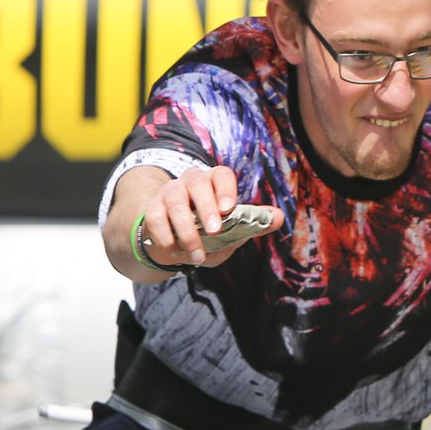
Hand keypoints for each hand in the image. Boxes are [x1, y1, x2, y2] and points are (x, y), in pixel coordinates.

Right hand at [139, 166, 283, 267]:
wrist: (174, 243)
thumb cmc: (209, 232)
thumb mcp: (233, 229)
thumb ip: (254, 223)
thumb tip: (279, 217)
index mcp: (214, 182)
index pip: (221, 174)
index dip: (225, 189)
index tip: (229, 209)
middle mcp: (191, 182)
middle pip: (197, 183)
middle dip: (206, 207)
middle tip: (215, 231)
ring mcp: (169, 193)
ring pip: (175, 203)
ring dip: (187, 231)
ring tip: (197, 255)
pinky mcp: (151, 209)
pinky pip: (154, 219)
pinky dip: (165, 237)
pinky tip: (175, 252)